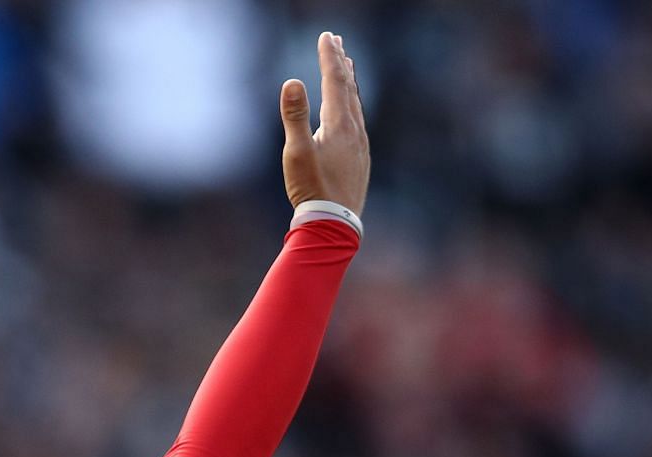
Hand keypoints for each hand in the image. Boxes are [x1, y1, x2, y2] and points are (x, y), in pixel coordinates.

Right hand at [280, 32, 369, 215]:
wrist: (335, 224)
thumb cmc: (312, 189)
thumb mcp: (296, 152)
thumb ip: (294, 116)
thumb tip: (292, 81)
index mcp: (339, 124)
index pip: (335, 81)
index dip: (329, 57)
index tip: (326, 36)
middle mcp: (355, 130)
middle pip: (349, 88)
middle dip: (341, 63)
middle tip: (337, 41)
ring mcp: (360, 145)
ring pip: (356, 104)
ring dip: (350, 83)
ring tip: (347, 68)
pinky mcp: (360, 159)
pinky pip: (358, 122)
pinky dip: (353, 106)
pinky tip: (349, 113)